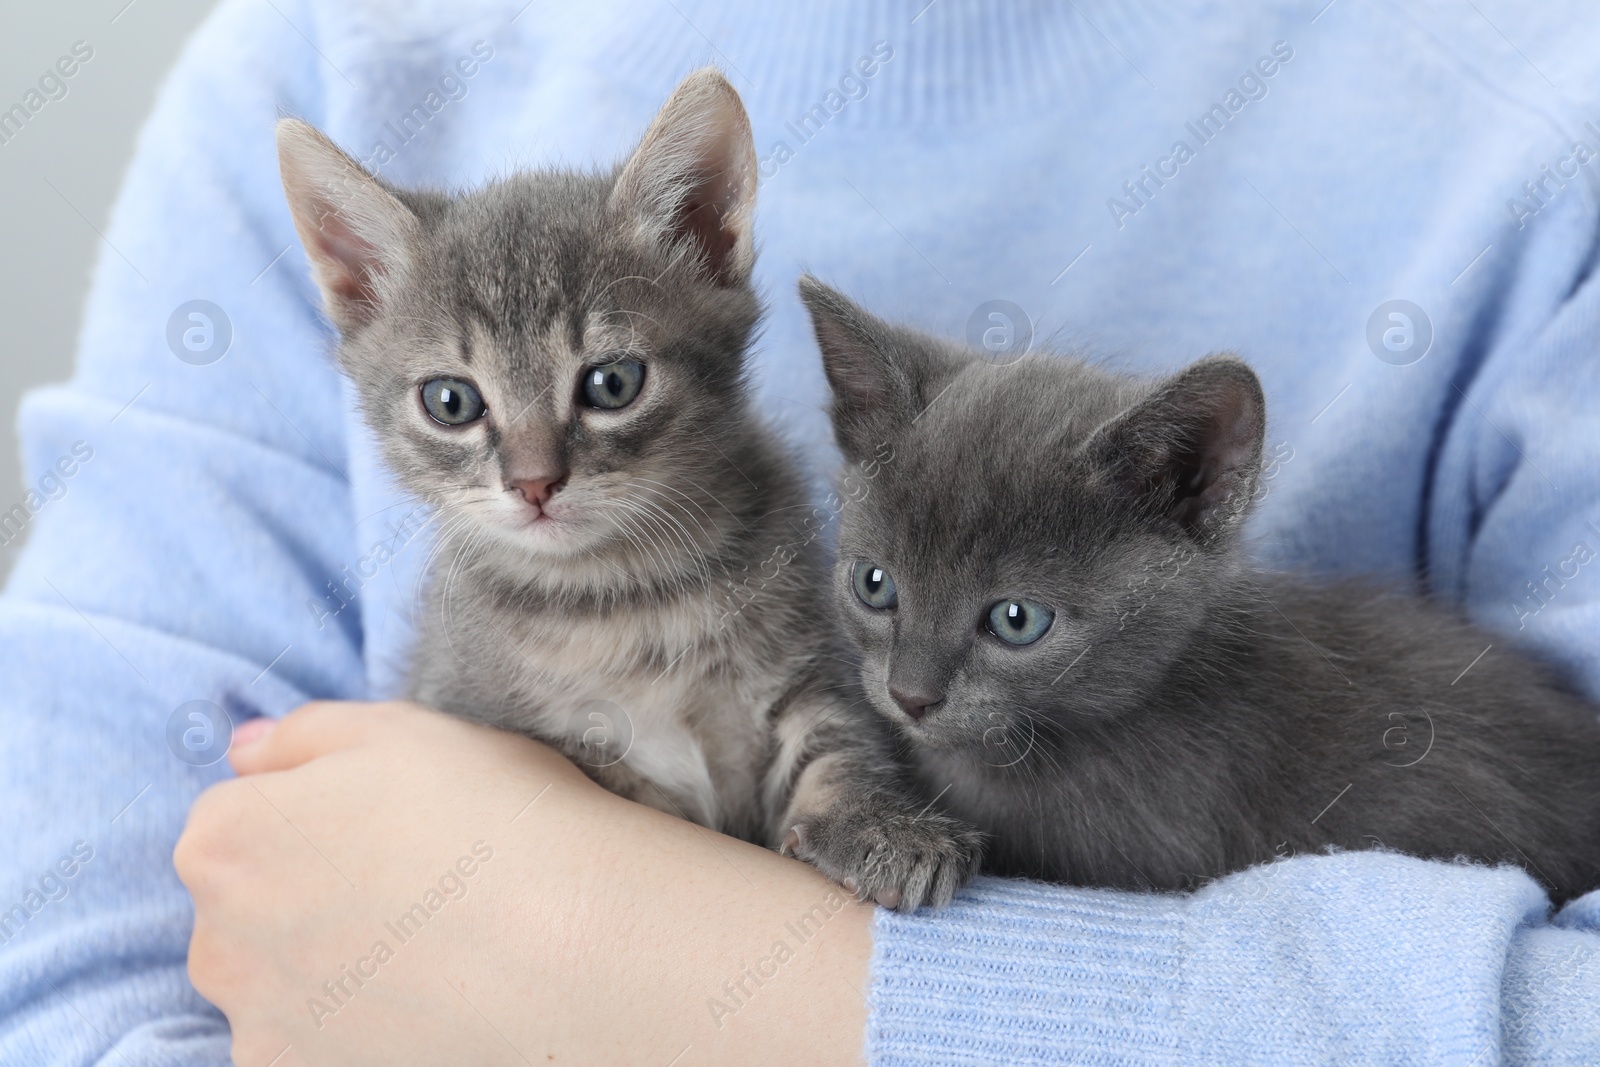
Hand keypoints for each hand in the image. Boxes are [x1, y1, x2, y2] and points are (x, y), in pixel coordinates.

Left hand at [175, 701, 871, 1065]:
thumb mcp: (400, 729)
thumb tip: (246, 752)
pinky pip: (315, 1046)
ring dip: (330, 969)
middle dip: (306, 894)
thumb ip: (303, 735)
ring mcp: (262, 1028)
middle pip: (246, 907)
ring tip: (431, 952)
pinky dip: (358, 1031)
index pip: (238, 815)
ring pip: (280, 985)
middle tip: (413, 886)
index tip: (386, 821)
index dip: (316, 810)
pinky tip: (432, 1002)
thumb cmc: (495, 819)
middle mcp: (218, 942)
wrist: (578, 947)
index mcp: (226, 839)